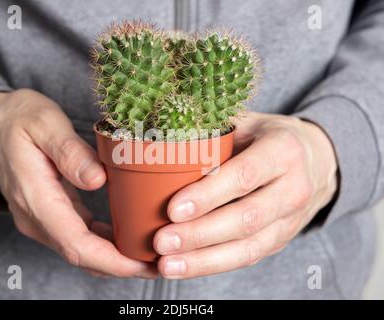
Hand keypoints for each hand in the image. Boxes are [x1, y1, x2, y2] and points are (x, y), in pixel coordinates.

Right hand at [0, 89, 156, 277]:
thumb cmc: (20, 118)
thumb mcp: (44, 123)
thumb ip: (69, 151)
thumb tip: (97, 180)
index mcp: (35, 197)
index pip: (75, 243)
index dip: (111, 260)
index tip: (141, 264)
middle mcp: (36, 217)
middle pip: (81, 255)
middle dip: (120, 265)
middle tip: (158, 264)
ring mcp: (41, 219)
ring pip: (80, 251)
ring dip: (114, 259)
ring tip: (149, 255)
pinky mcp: (49, 215)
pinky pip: (78, 238)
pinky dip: (104, 245)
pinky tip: (127, 238)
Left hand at [154, 112, 337, 278]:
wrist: (316, 160)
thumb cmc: (269, 138)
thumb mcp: (249, 121)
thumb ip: (215, 129)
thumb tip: (164, 138)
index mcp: (283, 150)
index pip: (243, 176)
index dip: (208, 195)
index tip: (172, 209)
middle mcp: (293, 188)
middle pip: (246, 218)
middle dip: (200, 234)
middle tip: (161, 241)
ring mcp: (290, 219)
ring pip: (248, 247)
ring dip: (203, 260)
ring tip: (167, 264)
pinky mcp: (281, 239)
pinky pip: (247, 257)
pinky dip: (213, 265)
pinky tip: (184, 266)